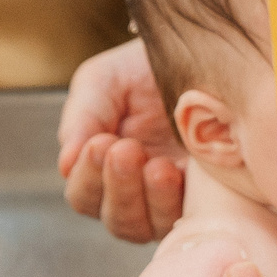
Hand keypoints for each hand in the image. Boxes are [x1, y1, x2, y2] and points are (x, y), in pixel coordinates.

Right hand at [56, 37, 188, 241]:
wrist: (202, 51)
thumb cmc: (144, 69)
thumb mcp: (104, 82)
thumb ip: (81, 118)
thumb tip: (65, 165)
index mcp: (103, 170)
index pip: (84, 195)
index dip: (88, 177)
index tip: (99, 143)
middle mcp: (137, 194)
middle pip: (116, 220)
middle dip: (118, 188)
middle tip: (125, 150)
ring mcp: (174, 200)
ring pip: (150, 226)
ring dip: (149, 198)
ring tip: (156, 166)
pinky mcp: (210, 198)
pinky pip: (190, 217)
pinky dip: (179, 199)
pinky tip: (179, 172)